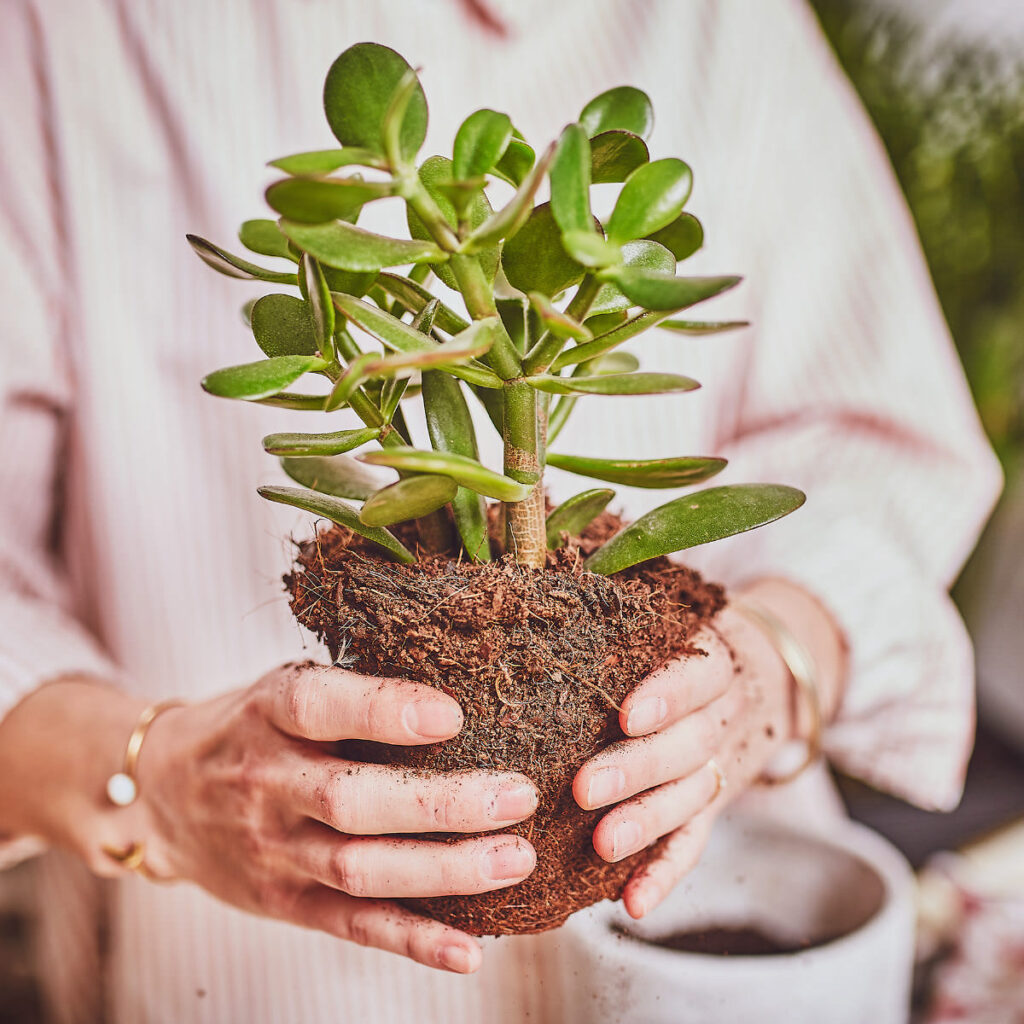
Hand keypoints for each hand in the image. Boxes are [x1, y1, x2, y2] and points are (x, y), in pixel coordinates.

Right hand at [0, 664, 538, 974]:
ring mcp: (273, 850)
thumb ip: (349, 690)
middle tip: (518, 795)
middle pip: (353, 801)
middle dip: (441, 804)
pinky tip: (468, 949)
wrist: (163, 794)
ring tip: (516, 858)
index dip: (385, 711)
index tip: (455, 713)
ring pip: (360, 869)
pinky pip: (351, 926)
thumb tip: (462, 679)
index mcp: (266, 713)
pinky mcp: (284, 901)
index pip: (318, 707)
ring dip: (445, 871)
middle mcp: (265, 783)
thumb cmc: (251, 726)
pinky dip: (412, 940)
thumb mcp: (280, 686)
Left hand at [572, 578, 844, 918]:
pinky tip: (634, 903)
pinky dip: (668, 873)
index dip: (666, 695)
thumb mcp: (679, 613)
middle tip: (583, 787)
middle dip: (637, 769)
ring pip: (692, 798)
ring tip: (601, 844)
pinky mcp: (716, 805)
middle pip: (688, 745)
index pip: (697, 675)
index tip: (624, 713)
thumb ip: (626, 603)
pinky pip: (697, 842)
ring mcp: (723, 765)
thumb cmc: (690, 641)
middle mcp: (724, 715)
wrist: (772, 677)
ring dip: (648, 824)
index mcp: (714, 660)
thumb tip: (544, 563)